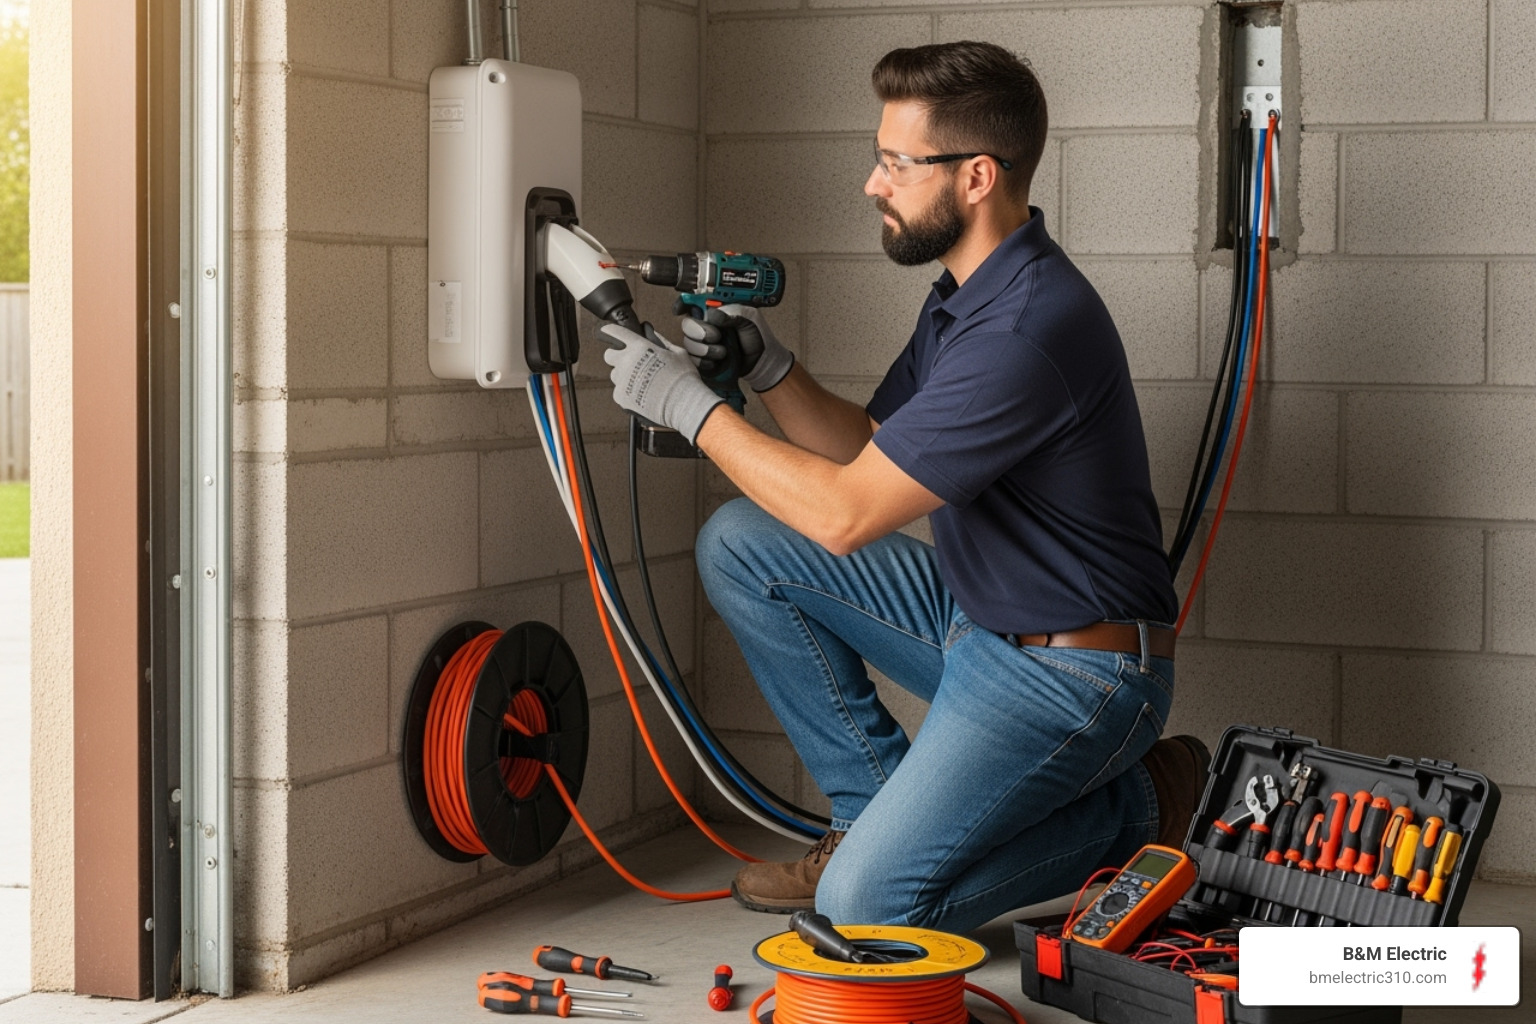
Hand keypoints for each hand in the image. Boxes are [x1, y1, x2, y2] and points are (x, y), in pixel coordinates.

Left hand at [601, 323, 725, 443]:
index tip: (607, 331)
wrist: (684, 404)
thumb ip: (661, 341)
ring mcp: (622, 380)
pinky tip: (642, 393)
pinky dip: (627, 392)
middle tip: (630, 362)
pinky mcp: (621, 397)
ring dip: (624, 376)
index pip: (615, 332)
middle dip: (617, 356)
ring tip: (641, 382)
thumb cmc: (683, 378)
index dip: (610, 330)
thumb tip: (651, 334)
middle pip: (609, 355)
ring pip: (615, 375)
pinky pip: (619, 391)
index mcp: (639, 347)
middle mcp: (627, 362)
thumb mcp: (678, 353)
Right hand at [678, 304, 793, 392]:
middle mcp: (708, 325)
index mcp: (717, 310)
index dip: (683, 303)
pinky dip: (704, 361)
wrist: (762, 362)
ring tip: (723, 351)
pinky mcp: (704, 358)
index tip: (680, 309)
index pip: (693, 302)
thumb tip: (713, 314)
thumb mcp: (751, 318)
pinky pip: (693, 359)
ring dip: (705, 349)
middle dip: (700, 331)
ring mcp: (704, 342)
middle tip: (717, 336)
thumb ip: (733, 312)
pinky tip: (717, 362)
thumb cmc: (759, 338)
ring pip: (689, 342)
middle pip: (687, 324)